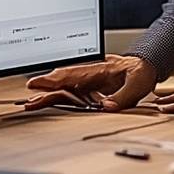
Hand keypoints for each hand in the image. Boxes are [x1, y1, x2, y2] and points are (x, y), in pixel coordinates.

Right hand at [24, 55, 156, 111]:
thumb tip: (106, 107)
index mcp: (98, 70)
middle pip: (63, 82)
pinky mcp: (90, 89)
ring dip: (49, 94)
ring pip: (65, 88)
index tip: (38, 83)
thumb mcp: (137, 84)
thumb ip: (122, 97)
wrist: (144, 67)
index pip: (72, 75)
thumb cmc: (140, 72)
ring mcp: (88, 82)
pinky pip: (71, 93)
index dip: (54, 80)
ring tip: (32, 103)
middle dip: (45, 89)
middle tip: (29, 99)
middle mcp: (89, 75)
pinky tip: (47, 100)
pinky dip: (58, 96)